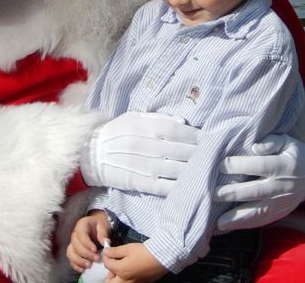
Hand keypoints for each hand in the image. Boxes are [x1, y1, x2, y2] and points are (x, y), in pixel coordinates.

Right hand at [67, 210, 110, 273]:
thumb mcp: (103, 225)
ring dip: (79, 261)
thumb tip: (105, 242)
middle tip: (97, 259)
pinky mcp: (73, 251)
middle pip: (75, 245)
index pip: (81, 235)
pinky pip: (70, 259)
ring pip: (70, 253)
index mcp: (81, 225)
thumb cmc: (100, 224)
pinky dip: (75, 265)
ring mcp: (72, 243)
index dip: (87, 244)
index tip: (95, 250)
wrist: (97, 226)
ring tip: (89, 265)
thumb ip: (103, 233)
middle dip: (85, 254)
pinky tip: (83, 270)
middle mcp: (74, 234)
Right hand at [80, 112, 198, 195]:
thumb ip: (158, 118)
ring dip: (193, 170)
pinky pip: (163, 186)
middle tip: (215, 155)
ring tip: (208, 170)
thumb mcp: (133, 118)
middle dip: (198, 153)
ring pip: (174, 169)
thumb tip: (182, 122)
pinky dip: (179, 187)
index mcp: (142, 126)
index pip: (174, 130)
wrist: (90, 154)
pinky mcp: (139, 182)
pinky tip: (191, 186)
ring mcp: (142, 166)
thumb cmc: (116, 132)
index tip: (207, 138)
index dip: (193, 135)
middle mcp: (144, 145)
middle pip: (178, 150)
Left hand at [102, 242, 166, 282]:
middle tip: (112, 265)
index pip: (107, 264)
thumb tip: (105, 252)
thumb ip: (115, 251)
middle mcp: (125, 281)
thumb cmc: (144, 252)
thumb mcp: (128, 248)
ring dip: (116, 278)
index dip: (106, 256)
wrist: (162, 257)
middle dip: (108, 275)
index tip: (108, 251)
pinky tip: (129, 271)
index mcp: (120, 270)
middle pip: (110, 282)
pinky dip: (125, 279)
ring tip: (120, 268)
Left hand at [214, 134, 304, 231]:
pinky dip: (245, 225)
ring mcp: (282, 203)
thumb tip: (255, 146)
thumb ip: (272, 141)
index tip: (219, 165)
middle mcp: (283, 186)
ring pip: (258, 211)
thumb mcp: (287, 141)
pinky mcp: (280, 213)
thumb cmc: (293, 153)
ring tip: (218, 222)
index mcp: (284, 165)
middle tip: (212, 194)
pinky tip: (229, 226)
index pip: (260, 166)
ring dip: (237, 217)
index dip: (239, 165)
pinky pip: (262, 220)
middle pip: (255, 191)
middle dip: (233, 193)